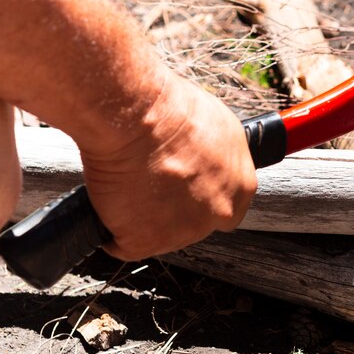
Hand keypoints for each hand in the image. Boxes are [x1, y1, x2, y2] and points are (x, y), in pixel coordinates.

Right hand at [78, 73, 256, 261]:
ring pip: (158, 234)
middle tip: (151, 181)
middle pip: (194, 223)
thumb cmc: (174, 110)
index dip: (201, 197)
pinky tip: (111, 200)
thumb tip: (210, 160)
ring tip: (130, 182)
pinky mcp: (144, 243)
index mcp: (241, 188)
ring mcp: (182, 233)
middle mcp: (218, 214)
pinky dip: (111, 227)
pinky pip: (122, 243)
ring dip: (142, 217)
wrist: (137, 117)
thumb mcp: (220, 127)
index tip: (183, 188)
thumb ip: (221, 157)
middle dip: (173, 208)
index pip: (227, 207)